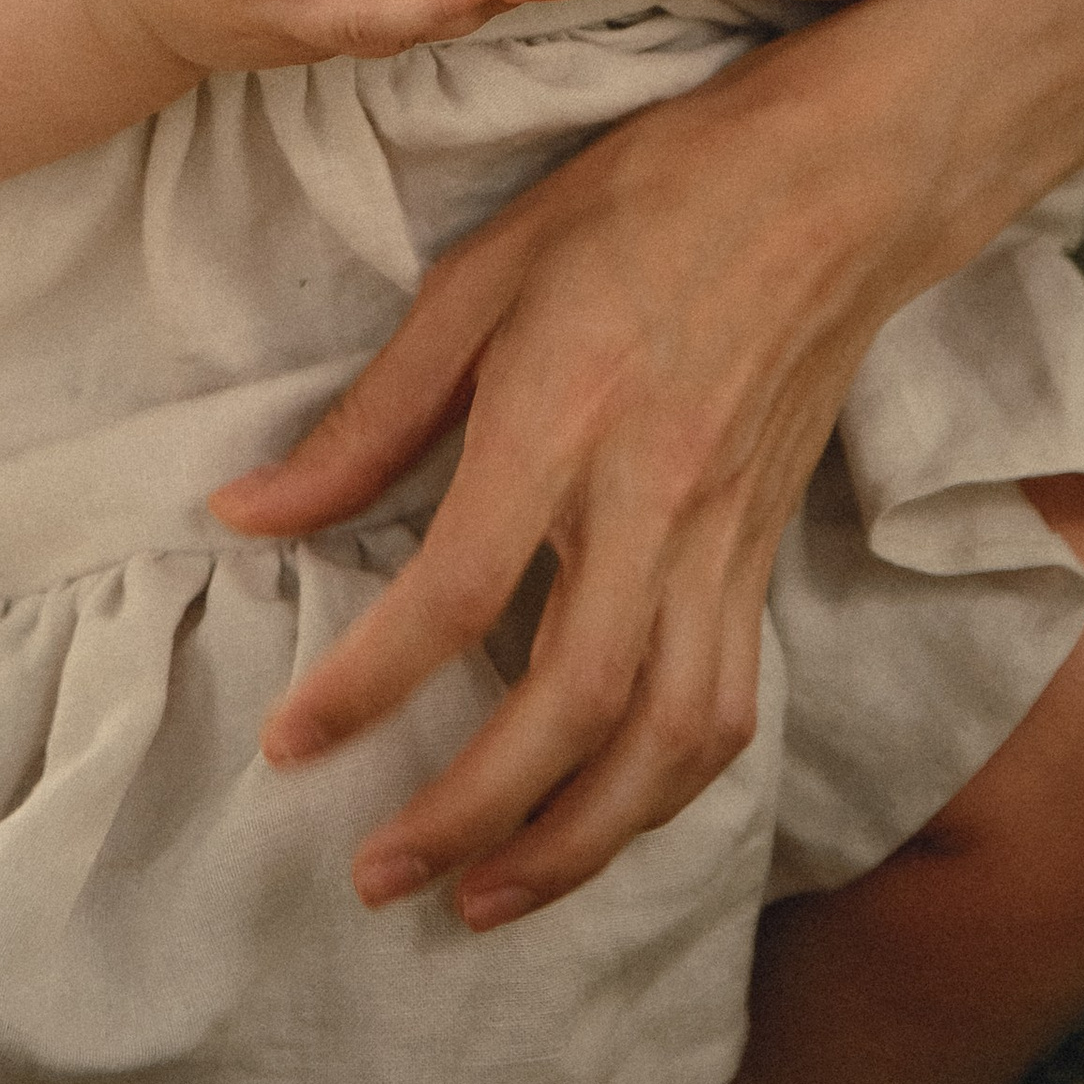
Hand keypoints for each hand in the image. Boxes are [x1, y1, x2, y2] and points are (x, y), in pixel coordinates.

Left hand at [210, 17, 943, 925]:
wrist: (835, 184)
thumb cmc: (648, 203)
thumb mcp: (481, 275)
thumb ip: (371, 415)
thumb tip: (248, 511)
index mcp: (566, 414)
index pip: (458, 592)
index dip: (368, 687)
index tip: (292, 746)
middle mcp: (655, 499)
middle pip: (570, 705)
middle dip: (471, 818)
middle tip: (379, 879)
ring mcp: (726, 540)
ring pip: (668, 744)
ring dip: (577, 845)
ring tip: (483, 900)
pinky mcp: (766, 558)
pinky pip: (726, 713)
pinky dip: (662, 795)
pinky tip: (597, 824)